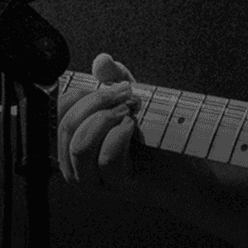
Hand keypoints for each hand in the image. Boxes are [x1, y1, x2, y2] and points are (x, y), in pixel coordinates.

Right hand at [56, 54, 145, 190]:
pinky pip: (106, 159)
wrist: (188, 164)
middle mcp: (75, 164)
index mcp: (72, 141)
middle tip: (127, 95)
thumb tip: (101, 60)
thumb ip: (114, 78)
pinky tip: (134, 129)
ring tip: (130, 113)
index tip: (115, 87)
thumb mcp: (132, 100)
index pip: (59, 112)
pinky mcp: (116, 186)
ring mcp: (94, 181)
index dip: (84, 93)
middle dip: (99, 102)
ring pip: (81, 146)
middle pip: (68, 126)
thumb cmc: (156, 134)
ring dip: (107, 120)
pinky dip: (120, 136)